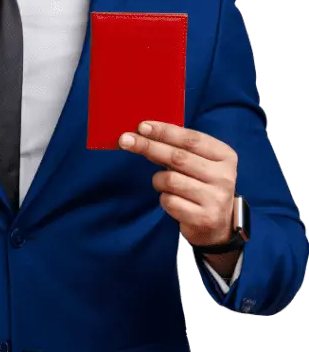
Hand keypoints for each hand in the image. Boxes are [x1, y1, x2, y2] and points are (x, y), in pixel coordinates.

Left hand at [119, 121, 237, 246]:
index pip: (191, 139)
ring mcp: (216, 199)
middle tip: (125, 140)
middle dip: (149, 146)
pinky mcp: (204, 218)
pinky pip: (169, 201)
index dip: (164, 131)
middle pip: (178, 157)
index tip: (142, 127)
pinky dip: (163, 198)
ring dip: (158, 179)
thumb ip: (176, 148)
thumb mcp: (197, 162)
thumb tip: (142, 134)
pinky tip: (172, 200)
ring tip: (162, 183)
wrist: (217, 224)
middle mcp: (224, 176)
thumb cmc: (200, 184)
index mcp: (225, 156)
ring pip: (170, 180)